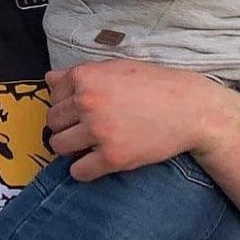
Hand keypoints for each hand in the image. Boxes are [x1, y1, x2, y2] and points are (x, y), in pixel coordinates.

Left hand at [47, 60, 233, 179]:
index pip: (53, 96)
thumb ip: (80, 74)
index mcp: (85, 77)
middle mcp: (87, 102)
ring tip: (88, 146)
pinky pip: (78, 171)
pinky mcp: (112, 157)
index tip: (81, 111)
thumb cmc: (154, 86)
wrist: (191, 109)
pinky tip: (96, 163)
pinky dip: (83, 171)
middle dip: (66, 126)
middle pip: (52, 122)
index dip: (66, 104)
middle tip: (85, 129)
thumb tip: (48, 79)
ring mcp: (99, 130)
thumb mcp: (116, 68)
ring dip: (70, 149)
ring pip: (59, 146)